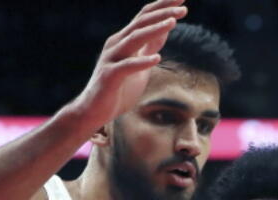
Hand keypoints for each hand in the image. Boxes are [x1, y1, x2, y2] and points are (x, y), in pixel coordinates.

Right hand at [68, 0, 187, 129]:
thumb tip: (165, 30)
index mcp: (125, 40)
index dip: (162, 6)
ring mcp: (112, 58)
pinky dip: (141, 62)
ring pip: (134, 39)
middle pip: (141, 22)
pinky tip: (157, 59)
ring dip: (154, 30)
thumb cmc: (118, 88)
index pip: (145, 17)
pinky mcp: (109, 76)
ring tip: (172, 23)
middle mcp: (117, 44)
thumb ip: (149, 47)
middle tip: (183, 8)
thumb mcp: (140, 64)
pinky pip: (126, 67)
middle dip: (163, 13)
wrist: (94, 110)